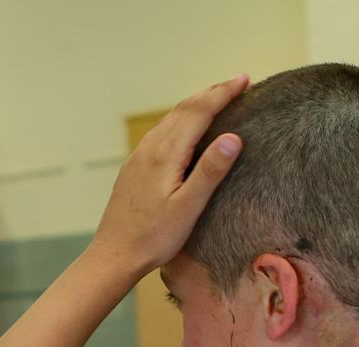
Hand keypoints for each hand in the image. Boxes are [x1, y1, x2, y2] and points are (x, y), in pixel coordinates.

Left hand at [90, 75, 247, 276]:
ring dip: (195, 104)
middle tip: (237, 82)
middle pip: (183, 109)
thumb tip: (233, 136)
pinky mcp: (134, 168)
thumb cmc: (153, 238)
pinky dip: (179, 121)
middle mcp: (149, 149)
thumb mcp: (188, 208)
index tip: (244, 79)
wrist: (114, 256)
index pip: (199, 112)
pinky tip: (184, 128)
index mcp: (166, 154)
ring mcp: (138, 157)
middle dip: (211, 93)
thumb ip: (210, 171)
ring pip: (170, 119)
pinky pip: (160, 132)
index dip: (223, 93)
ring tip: (216, 98)